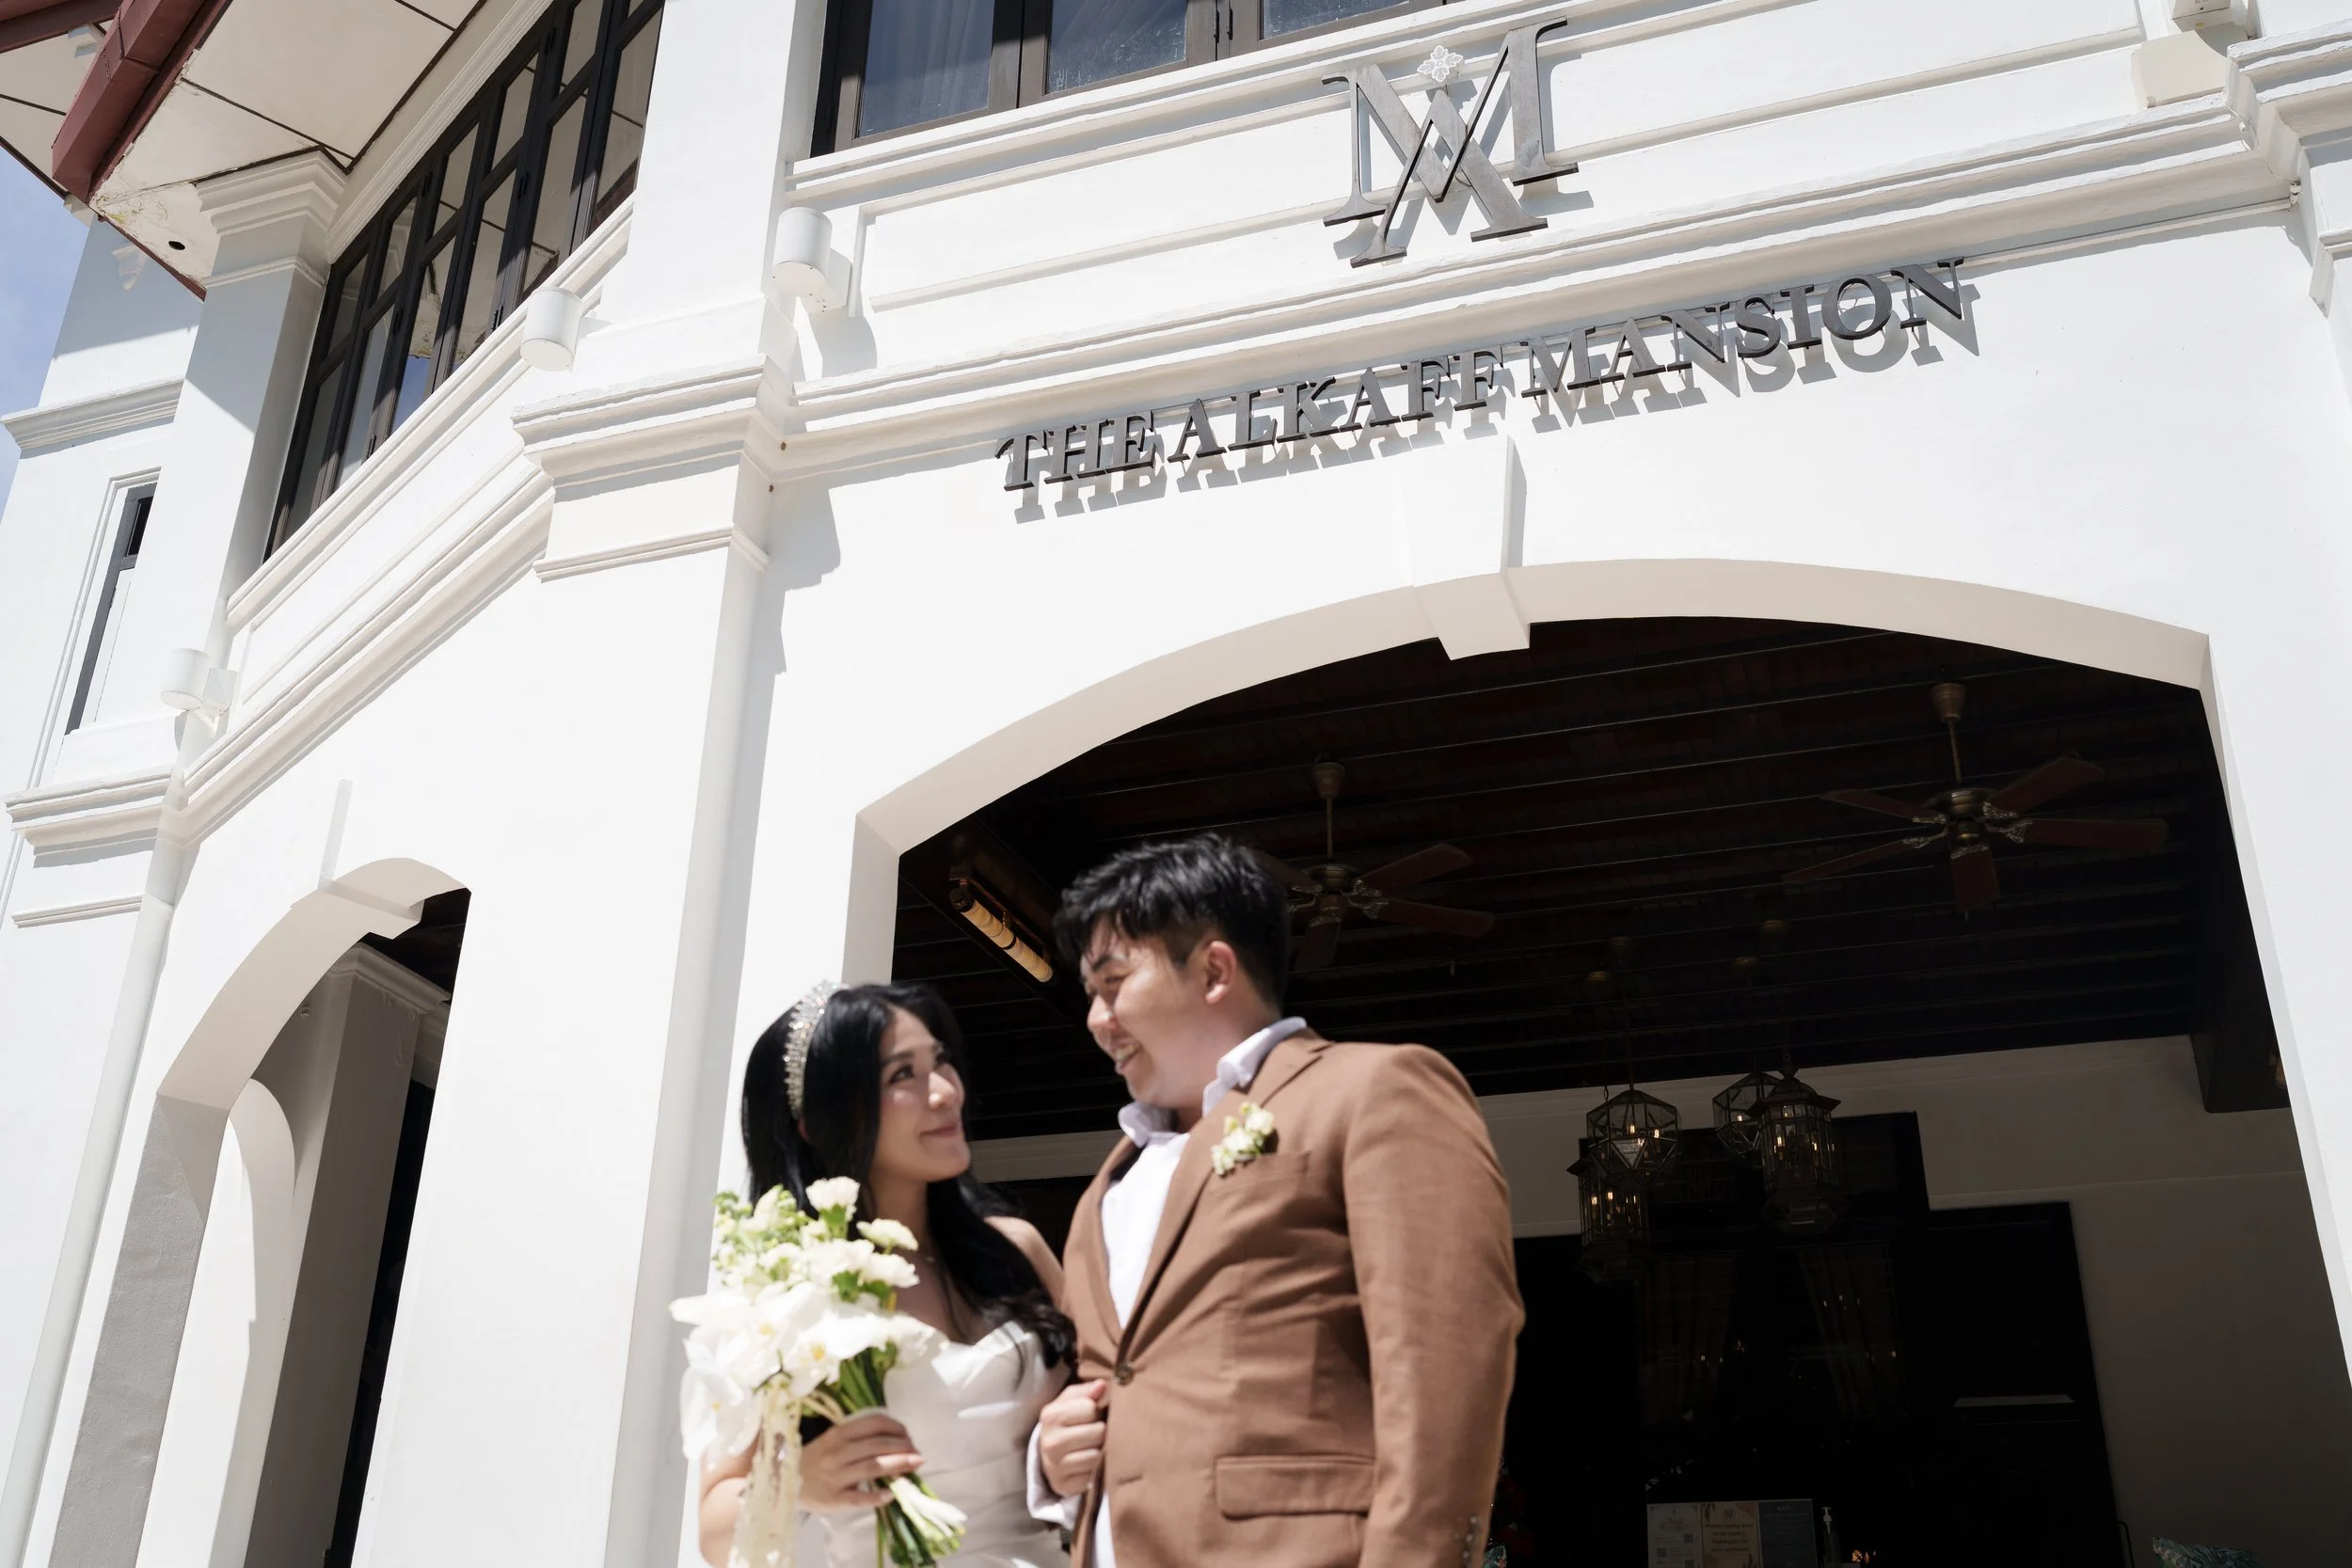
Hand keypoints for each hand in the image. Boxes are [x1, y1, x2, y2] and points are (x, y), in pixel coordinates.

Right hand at [799, 1412, 922, 1511]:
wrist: (782, 1483)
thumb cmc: (814, 1460)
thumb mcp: (831, 1441)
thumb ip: (856, 1438)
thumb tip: (892, 1439)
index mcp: (838, 1434)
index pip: (873, 1424)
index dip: (896, 1427)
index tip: (908, 1435)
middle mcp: (837, 1453)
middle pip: (878, 1446)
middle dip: (904, 1447)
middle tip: (918, 1453)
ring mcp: (835, 1476)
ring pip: (873, 1467)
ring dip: (899, 1465)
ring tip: (916, 1464)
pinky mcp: (834, 1499)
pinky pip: (858, 1498)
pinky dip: (876, 1496)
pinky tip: (891, 1494)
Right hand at [1037, 1380, 1106, 1496]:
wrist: (1048, 1454)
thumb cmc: (1066, 1422)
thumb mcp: (1070, 1402)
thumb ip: (1087, 1391)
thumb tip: (1102, 1385)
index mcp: (1050, 1415)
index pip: (1090, 1408)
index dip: (1096, 1410)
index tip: (1090, 1415)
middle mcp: (1050, 1441)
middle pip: (1098, 1432)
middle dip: (1101, 1431)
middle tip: (1093, 1433)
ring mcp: (1055, 1466)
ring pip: (1097, 1455)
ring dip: (1099, 1451)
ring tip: (1091, 1447)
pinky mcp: (1064, 1485)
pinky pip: (1093, 1475)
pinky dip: (1095, 1470)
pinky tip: (1087, 1464)